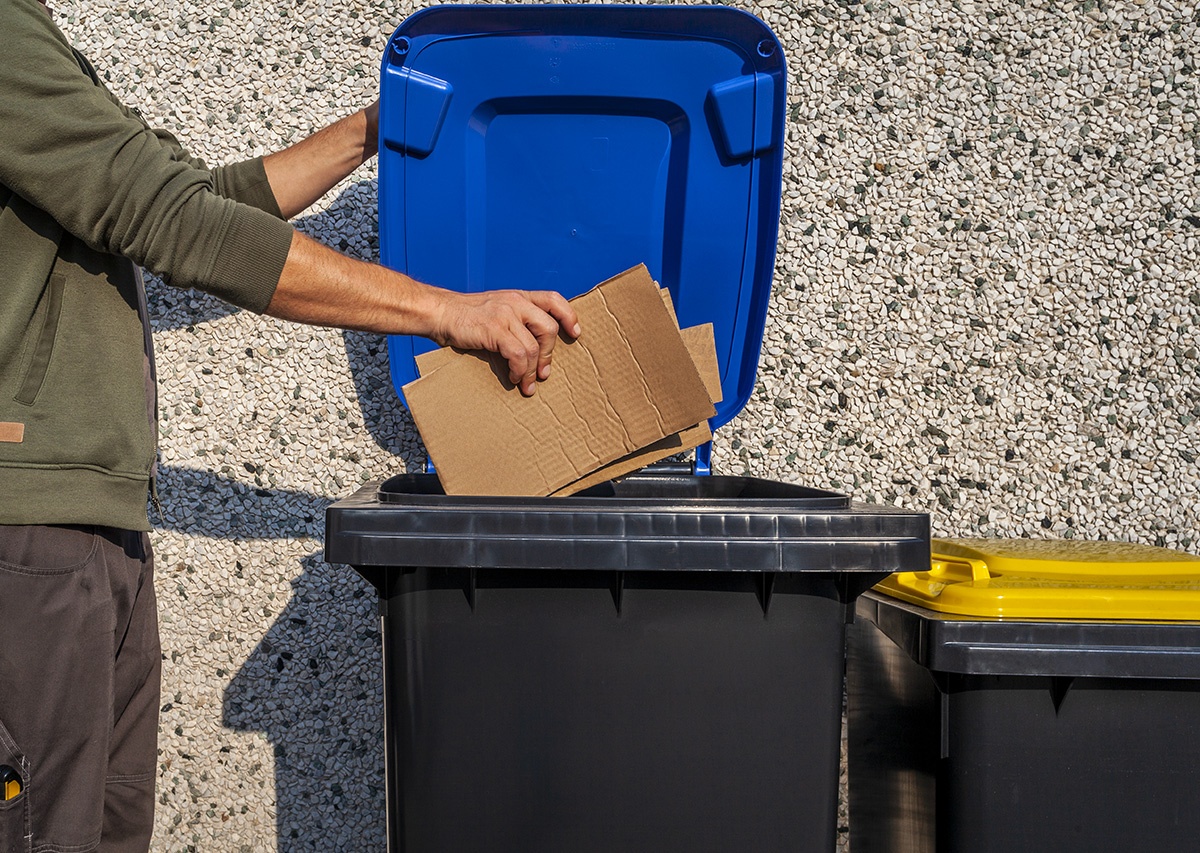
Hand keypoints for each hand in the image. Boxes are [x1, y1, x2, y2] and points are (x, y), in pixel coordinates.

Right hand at [430, 290, 581, 395]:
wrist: (440, 313)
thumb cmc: (466, 317)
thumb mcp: (496, 308)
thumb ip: (516, 319)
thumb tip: (533, 349)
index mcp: (519, 296)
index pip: (553, 299)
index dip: (569, 316)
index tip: (575, 334)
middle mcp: (516, 302)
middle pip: (549, 328)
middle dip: (550, 354)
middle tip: (544, 373)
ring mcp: (505, 314)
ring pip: (534, 346)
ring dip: (532, 370)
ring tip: (527, 384)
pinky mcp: (495, 329)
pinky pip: (518, 354)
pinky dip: (520, 370)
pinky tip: (515, 377)